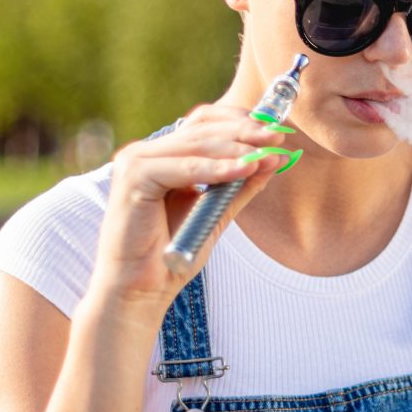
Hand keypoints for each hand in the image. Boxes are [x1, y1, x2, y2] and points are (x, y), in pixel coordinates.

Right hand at [90, 104, 288, 311]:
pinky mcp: (134, 178)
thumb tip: (273, 159)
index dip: (241, 122)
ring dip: (238, 148)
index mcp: (160, 157)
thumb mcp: (215, 213)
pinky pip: (185, 168)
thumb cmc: (172, 255)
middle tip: (278, 137)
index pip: (203, 124)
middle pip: (202, 128)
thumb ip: (239, 186)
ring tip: (268, 153)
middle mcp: (144, 153)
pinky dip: (217, 169)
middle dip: (246, 132)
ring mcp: (135, 162)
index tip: (276, 131)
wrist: (140, 290)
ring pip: (197, 144)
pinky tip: (245, 168)